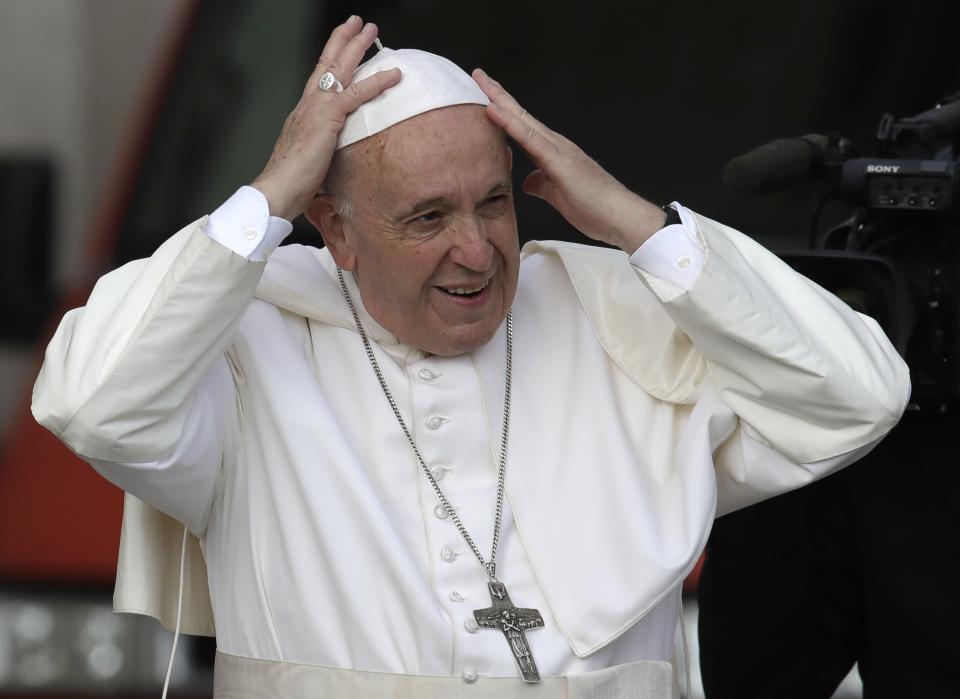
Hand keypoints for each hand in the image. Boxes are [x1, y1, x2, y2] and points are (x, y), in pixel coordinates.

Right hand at [251, 16, 399, 220]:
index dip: (330, 61)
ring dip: (357, 46)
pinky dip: (377, 82)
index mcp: (303, 114)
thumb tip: (332, 160)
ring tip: (370, 30)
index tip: (341, 47)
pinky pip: (356, 93)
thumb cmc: (291, 183)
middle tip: (357, 24)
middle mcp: (307, 104)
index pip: (318, 80)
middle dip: (342, 40)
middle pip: (326, 63)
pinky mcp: (327, 117)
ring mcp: (316, 108)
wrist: (278, 189)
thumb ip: (322, 152)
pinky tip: (394, 75)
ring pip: (340, 68)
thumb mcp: (311, 161)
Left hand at [472, 68, 665, 253]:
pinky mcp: (559, 160)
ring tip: (480, 82)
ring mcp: (558, 149)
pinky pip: (529, 138)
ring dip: (500, 100)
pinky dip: (509, 123)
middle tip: (476, 74)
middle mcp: (554, 144)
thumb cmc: (593, 207)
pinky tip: (493, 111)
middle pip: (520, 114)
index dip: (502, 109)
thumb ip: (541, 184)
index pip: (521, 126)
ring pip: (522, 119)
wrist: (619, 216)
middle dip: (497, 94)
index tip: (482, 95)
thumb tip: (527, 181)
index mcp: (552, 152)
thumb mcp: (557, 195)